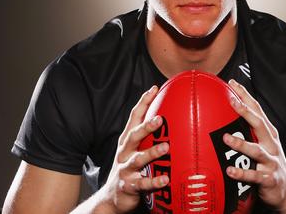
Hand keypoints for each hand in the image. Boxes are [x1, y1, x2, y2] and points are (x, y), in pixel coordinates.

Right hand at [99, 85, 169, 212]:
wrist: (112, 197)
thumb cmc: (129, 169)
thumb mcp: (135, 150)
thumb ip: (149, 137)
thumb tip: (173, 120)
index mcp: (127, 141)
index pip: (134, 117)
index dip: (143, 102)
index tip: (155, 88)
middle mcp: (124, 152)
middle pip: (134, 135)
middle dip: (146, 126)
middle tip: (160, 118)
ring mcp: (125, 168)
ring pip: (138, 159)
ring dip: (152, 153)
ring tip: (166, 147)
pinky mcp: (129, 185)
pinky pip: (143, 184)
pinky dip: (154, 182)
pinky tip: (165, 180)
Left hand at [224, 79, 285, 210]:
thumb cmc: (270, 166)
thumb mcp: (263, 146)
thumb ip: (248, 132)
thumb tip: (224, 119)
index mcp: (269, 134)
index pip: (257, 110)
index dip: (245, 96)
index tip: (232, 83)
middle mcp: (271, 145)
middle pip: (259, 124)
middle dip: (245, 111)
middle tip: (231, 100)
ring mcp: (271, 162)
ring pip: (256, 151)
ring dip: (241, 144)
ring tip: (226, 138)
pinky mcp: (269, 179)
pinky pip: (254, 176)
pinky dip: (242, 173)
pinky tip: (229, 171)